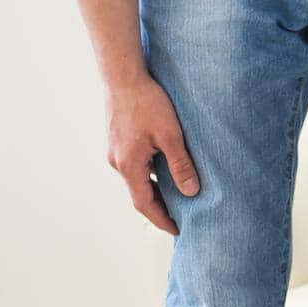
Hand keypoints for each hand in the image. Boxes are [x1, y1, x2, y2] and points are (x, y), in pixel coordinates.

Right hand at [104, 74, 198, 234]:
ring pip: (138, 179)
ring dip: (155, 191)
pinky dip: (150, 175)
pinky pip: (136, 166)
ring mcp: (116, 151)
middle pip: (140, 194)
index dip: (161, 220)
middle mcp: (118, 162)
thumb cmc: (147, 102)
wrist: (123, 76)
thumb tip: (191, 192)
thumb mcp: (170, 135)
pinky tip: (166, 173)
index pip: (144, 204)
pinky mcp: (119, 141)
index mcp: (129, 165)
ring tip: (177, 199)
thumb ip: (181, 165)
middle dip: (160, 209)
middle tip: (181, 219)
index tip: (177, 231)